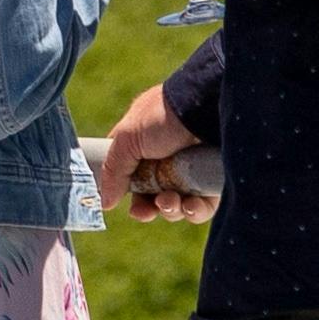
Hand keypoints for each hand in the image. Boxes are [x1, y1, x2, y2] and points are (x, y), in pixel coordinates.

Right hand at [94, 81, 209, 223]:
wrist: (206, 108)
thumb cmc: (163, 116)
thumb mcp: (127, 139)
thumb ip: (113, 171)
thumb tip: (105, 202)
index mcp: (144, 148)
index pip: (134, 181)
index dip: (133, 198)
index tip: (135, 208)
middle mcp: (168, 160)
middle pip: (155, 197)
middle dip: (151, 208)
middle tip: (150, 208)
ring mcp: (192, 171)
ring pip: (178, 205)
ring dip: (170, 210)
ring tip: (171, 201)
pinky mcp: (213, 181)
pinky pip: (204, 206)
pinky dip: (195, 211)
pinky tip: (191, 205)